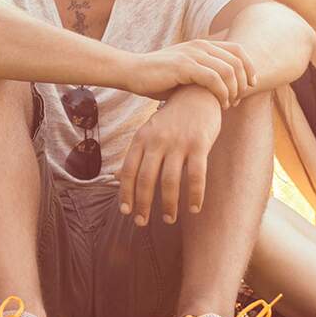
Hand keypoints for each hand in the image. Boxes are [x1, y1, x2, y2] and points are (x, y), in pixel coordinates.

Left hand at [116, 86, 221, 225]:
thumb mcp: (149, 132)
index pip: (128, 170)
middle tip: (142, 223)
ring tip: (168, 219)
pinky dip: (195, 195)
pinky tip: (194, 208)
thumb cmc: (172, 119)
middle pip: (145, 179)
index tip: (126, 212)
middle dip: (143, 204)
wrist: (198, 93)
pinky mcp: (200, 144)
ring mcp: (179, 142)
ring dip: (169, 204)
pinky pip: (197, 175)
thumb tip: (116, 179)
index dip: (125, 193)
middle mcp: (157, 140)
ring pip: (170, 181)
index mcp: (142, 138)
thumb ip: (135, 155)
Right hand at [122, 40, 256, 109]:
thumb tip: (223, 90)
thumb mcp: (185, 73)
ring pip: (229, 71)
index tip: (251, 86)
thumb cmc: (158, 78)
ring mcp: (193, 54)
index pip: (238, 50)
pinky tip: (220, 104)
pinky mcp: (184, 66)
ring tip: (229, 104)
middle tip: (238, 100)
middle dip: (243, 83)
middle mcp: (201, 46)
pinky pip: (214, 79)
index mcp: (203, 44)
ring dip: (234, 90)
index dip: (250, 67)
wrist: (132, 72)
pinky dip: (222, 93)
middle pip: (238, 61)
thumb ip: (204, 76)